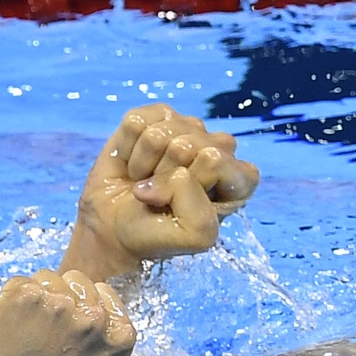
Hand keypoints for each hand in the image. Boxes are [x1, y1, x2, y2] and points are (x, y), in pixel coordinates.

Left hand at [0, 270, 135, 355]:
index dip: (83, 308)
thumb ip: (106, 334)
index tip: (68, 333)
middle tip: (46, 335)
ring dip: (37, 298)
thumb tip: (99, 303)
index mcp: (120, 334)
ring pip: (48, 278)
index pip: (102, 291)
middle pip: (76, 279)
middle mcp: (95, 317)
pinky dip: (12, 300)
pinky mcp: (26, 297)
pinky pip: (21, 281)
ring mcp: (60, 304)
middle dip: (62, 298)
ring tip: (29, 331)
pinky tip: (13, 326)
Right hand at [60, 104, 259, 280]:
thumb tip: (178, 174)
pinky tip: (135, 164)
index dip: (190, 184)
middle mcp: (219, 149)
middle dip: (164, 176)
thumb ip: (202, 212)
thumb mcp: (194, 236)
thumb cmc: (158, 233)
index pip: (215, 160)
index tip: (181, 206)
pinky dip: (127, 148)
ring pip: (159, 133)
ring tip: (146, 182)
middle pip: (186, 145)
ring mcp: (188, 129)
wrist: (115, 228)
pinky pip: (135, 121)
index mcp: (240, 179)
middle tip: (160, 196)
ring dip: (144, 165)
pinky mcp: (156, 118)